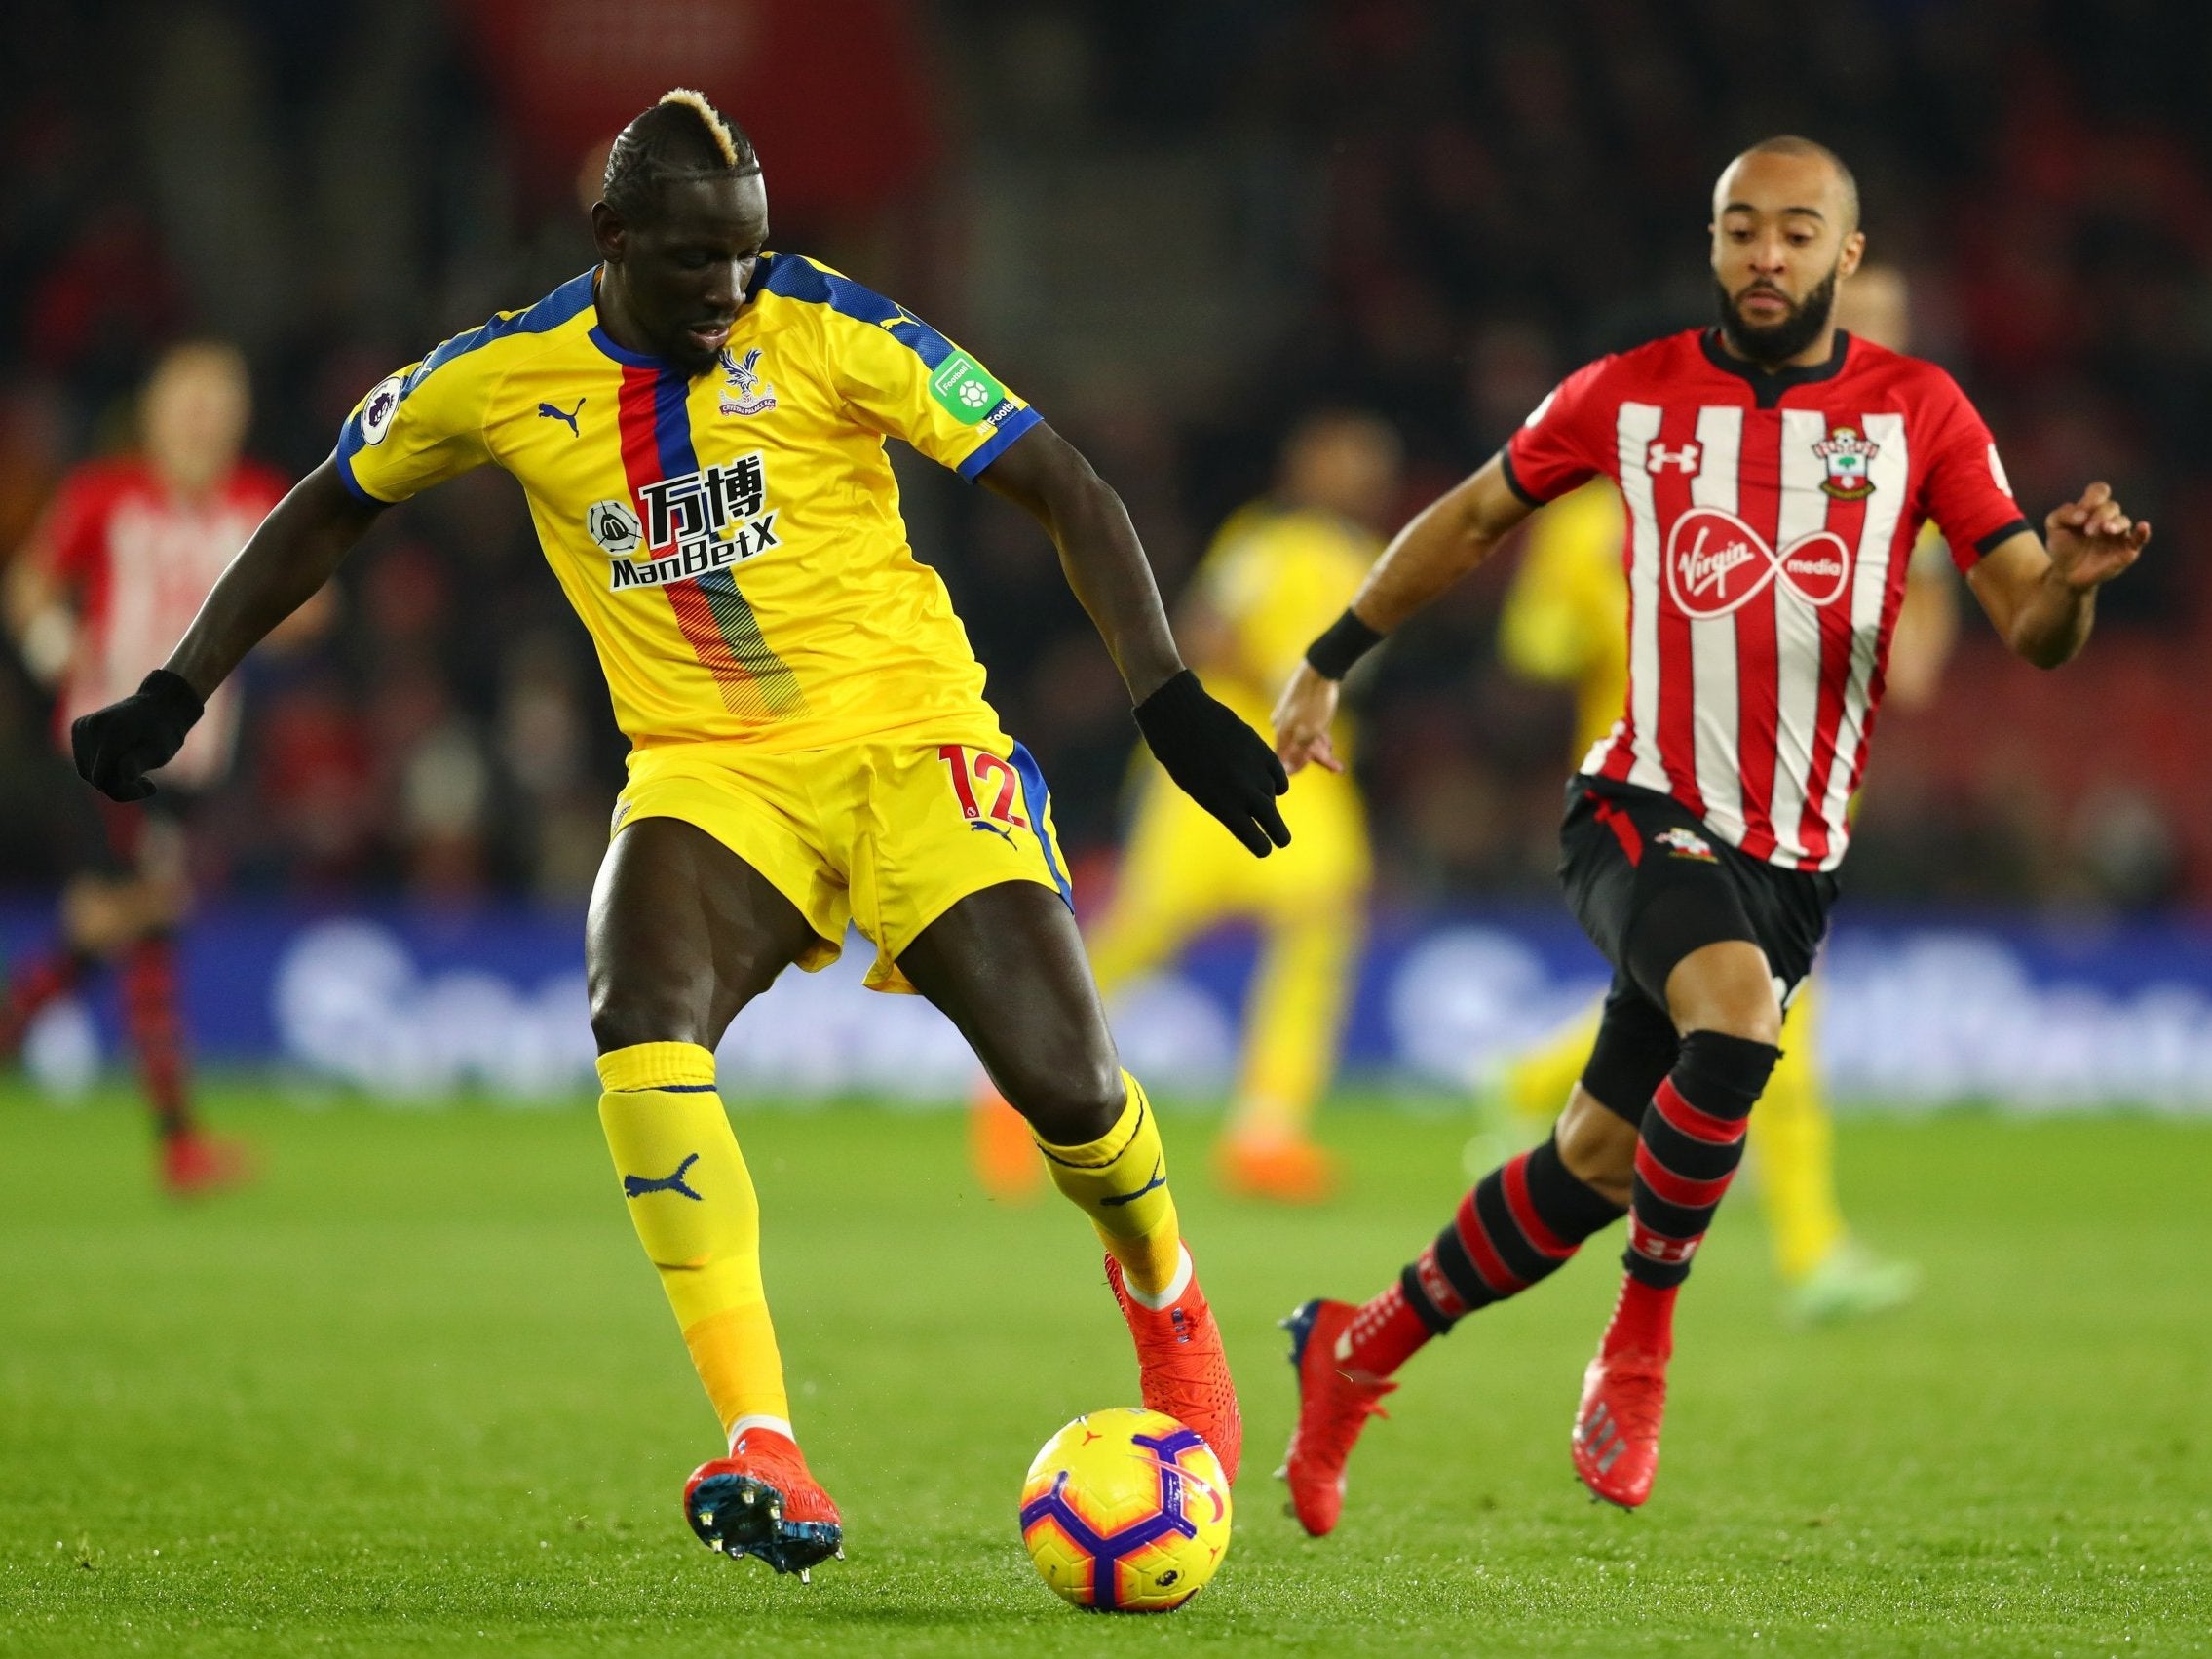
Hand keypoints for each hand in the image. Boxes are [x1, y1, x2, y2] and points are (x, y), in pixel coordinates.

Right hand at [70, 669, 202, 801]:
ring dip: (111, 778)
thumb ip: (140, 762)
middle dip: (119, 785)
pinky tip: (123, 761)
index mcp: (111, 732)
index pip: (101, 779)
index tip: (150, 788)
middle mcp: (90, 727)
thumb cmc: (164, 732)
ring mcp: (81, 726)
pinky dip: (102, 767)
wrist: (159, 706)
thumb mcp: (160, 750)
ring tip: (137, 770)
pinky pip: (85, 761)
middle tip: (148, 782)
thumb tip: (125, 774)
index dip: (123, 791)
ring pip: (87, 772)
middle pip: (93, 777)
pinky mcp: (78, 727)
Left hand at [1133, 669, 1290, 855]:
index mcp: (1221, 805)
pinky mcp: (1261, 749)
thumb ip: (1225, 802)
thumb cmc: (1179, 755)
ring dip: (1269, 802)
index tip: (1264, 849)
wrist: (1182, 715)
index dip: (1260, 846)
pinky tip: (1274, 787)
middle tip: (1283, 841)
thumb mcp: (1196, 787)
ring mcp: (1254, 769)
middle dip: (1279, 834)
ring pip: (1272, 795)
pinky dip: (1278, 783)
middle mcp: (1242, 790)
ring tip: (1262, 804)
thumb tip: (1251, 810)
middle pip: (1271, 820)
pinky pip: (1278, 775)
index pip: (1252, 836)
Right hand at [1271, 662, 1343, 775]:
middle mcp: (1281, 724)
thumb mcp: (1309, 732)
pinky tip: (1328, 740)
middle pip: (1295, 749)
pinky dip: (1317, 735)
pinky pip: (1307, 727)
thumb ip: (1298, 752)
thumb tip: (1287, 769)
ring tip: (1335, 753)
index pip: (1283, 759)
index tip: (1316, 772)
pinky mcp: (1300, 706)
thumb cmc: (1314, 702)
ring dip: (1319, 748)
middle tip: (1337, 766)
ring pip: (1303, 738)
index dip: (1298, 769)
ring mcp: (1290, 714)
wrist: (1320, 669)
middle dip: (1316, 758)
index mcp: (1281, 731)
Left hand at [2045, 481, 2149, 591]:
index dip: (2093, 497)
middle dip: (2099, 516)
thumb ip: (2062, 514)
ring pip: (2123, 520)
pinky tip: (2143, 527)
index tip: (2081, 513)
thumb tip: (2082, 515)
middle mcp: (2107, 518)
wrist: (2066, 574)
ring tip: (2105, 530)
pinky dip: (2143, 532)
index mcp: (2091, 508)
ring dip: (2115, 523)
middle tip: (2088, 532)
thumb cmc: (2062, 546)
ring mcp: (2119, 533)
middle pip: (2111, 507)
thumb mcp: (2054, 526)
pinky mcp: (2127, 549)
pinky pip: (2140, 539)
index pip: (2099, 491)